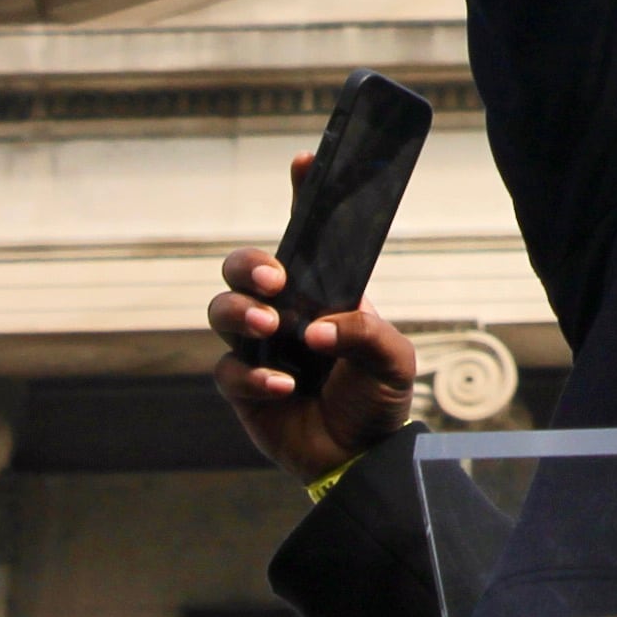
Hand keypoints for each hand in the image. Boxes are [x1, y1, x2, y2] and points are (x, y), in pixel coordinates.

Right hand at [207, 154, 419, 480]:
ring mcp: (259, 347)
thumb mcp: (393, 359)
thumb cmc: (378, 395)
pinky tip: (283, 385)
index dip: (302, 195)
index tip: (305, 161)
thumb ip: (365, 335)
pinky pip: (229, 371)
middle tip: (274, 279)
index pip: (307, 236)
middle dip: (248, 264)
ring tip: (270, 326)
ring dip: (241, 312)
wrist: (362, 455)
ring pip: (222, 310)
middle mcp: (284, 311)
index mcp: (323, 291)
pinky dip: (252, 376)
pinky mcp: (243, 387)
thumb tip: (318, 330)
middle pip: (243, 268)